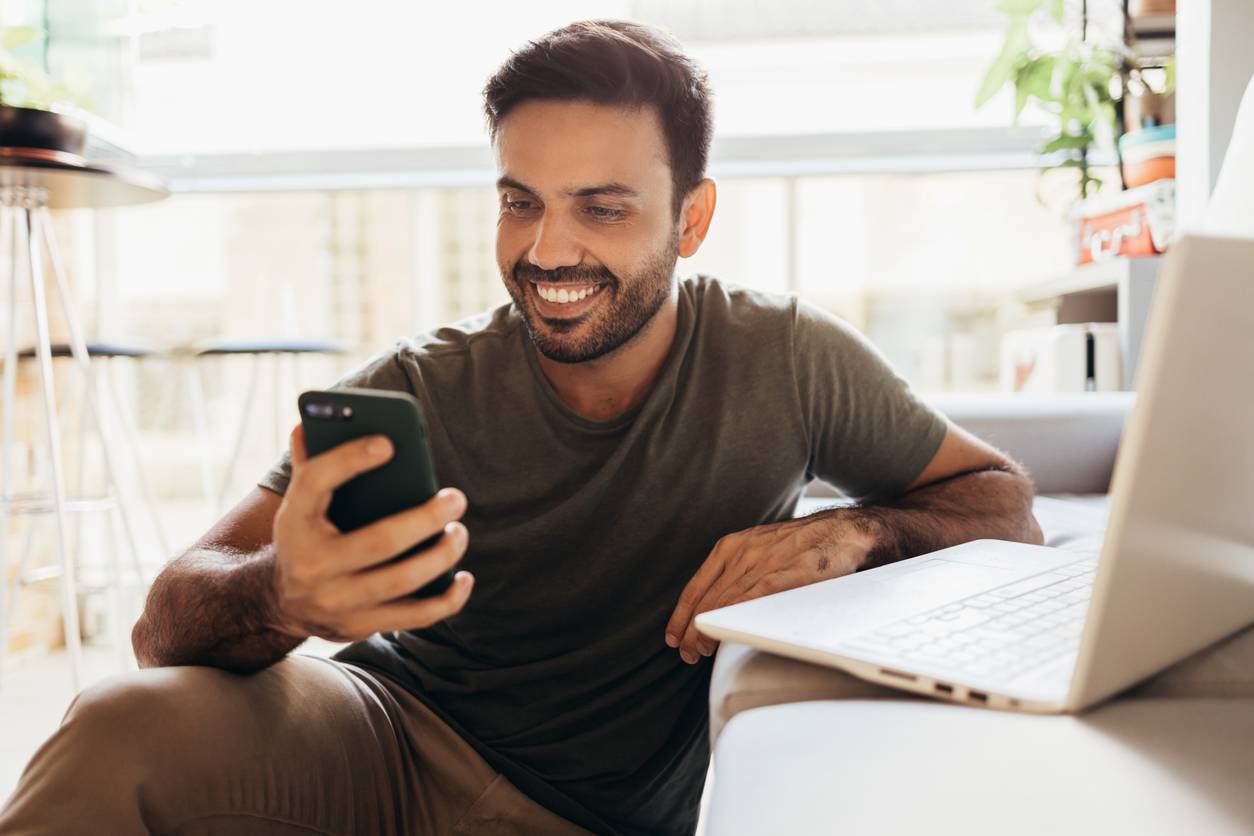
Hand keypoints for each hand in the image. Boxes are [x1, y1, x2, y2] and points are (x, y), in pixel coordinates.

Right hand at [269, 424, 473, 642]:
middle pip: (378, 541)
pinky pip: (412, 617)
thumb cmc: (306, 535)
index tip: (388, 444)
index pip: (316, 483)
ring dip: (440, 556)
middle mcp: (311, 565)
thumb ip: (309, 463)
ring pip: (401, 581)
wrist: (278, 602)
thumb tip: (308, 424)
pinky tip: (463, 578)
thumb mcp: (299, 501)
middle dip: (424, 519)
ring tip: (459, 532)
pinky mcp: (358, 626)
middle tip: (456, 499)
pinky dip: (445, 600)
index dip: (350, 460)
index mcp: (294, 522)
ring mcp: (336, 602)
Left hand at [664, 513, 873, 663]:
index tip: (675, 637)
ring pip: (724, 602)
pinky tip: (725, 634)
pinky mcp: (788, 573)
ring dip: (707, 631)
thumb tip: (719, 608)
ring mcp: (765, 562)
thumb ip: (740, 573)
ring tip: (700, 652)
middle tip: (687, 653)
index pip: (697, 586)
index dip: (681, 616)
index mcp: (732, 546)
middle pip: (706, 599)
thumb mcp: (761, 550)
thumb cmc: (803, 546)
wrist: (845, 530)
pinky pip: (753, 599)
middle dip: (691, 630)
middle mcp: (743, 552)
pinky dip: (734, 618)